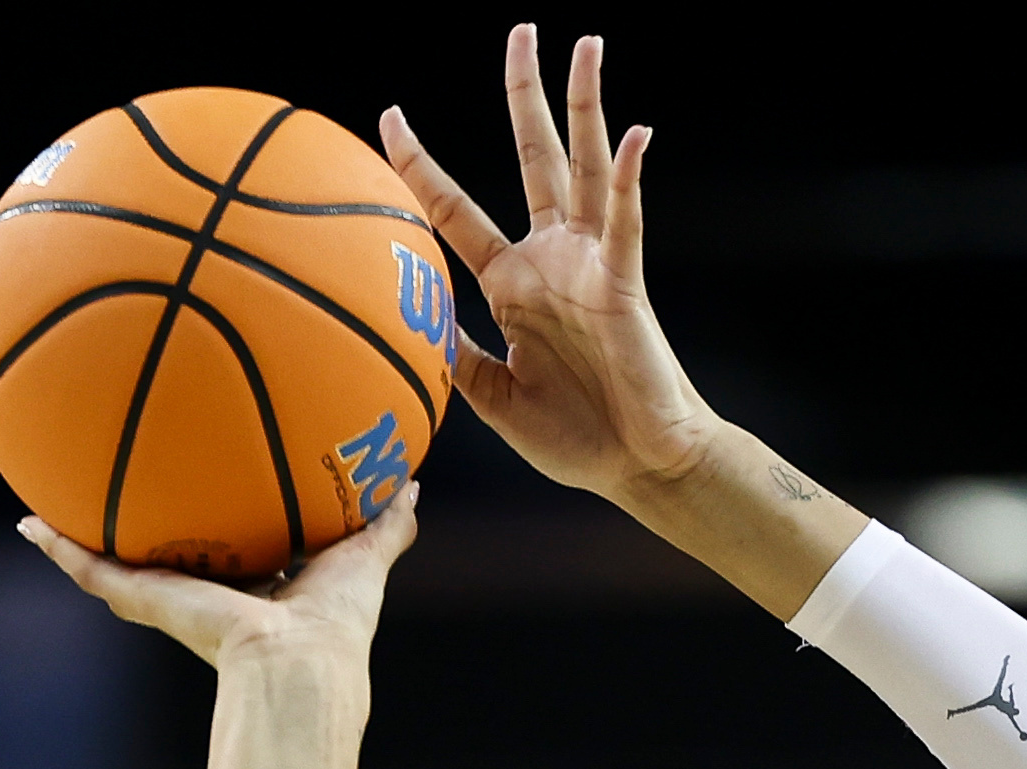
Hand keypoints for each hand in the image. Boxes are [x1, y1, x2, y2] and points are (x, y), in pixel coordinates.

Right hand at [17, 487, 418, 673]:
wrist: (296, 665)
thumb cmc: (337, 626)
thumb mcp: (366, 557)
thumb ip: (385, 524)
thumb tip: (411, 483)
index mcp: (256, 591)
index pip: (231, 553)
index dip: (219, 526)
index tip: (202, 496)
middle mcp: (209, 596)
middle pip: (165, 559)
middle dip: (141, 529)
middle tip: (112, 493)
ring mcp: (172, 601)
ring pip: (115, 566)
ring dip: (79, 541)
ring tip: (43, 511)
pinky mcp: (146, 602)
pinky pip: (93, 571)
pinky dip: (60, 549)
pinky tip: (30, 525)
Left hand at [384, 29, 715, 502]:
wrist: (637, 467)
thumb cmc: (573, 435)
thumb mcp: (490, 396)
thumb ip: (451, 355)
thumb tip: (401, 323)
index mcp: (512, 282)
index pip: (456, 210)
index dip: (422, 166)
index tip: (389, 117)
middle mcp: (551, 256)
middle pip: (534, 156)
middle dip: (525, 94)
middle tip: (521, 30)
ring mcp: (590, 262)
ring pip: (584, 166)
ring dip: (585, 105)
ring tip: (585, 43)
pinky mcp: (624, 281)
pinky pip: (626, 221)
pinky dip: (628, 178)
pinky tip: (634, 134)